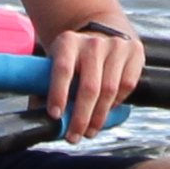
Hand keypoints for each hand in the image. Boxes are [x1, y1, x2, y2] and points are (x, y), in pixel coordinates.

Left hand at [45, 15, 143, 137]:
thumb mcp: (57, 61)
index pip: (63, 69)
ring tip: (90, 131)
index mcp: (68, 42)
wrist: (103, 31)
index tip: (55, 116)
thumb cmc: (74, 56)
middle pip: (89, 87)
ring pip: (109, 90)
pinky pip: (127, 86)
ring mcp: (116, 45)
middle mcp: (93, 42)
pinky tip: (106, 111)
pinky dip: (116, 103)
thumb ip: (44, 86)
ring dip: (99, 117)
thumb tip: (35, 117)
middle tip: (73, 137)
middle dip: (81, 117)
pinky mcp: (134, 51)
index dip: (58, 94)